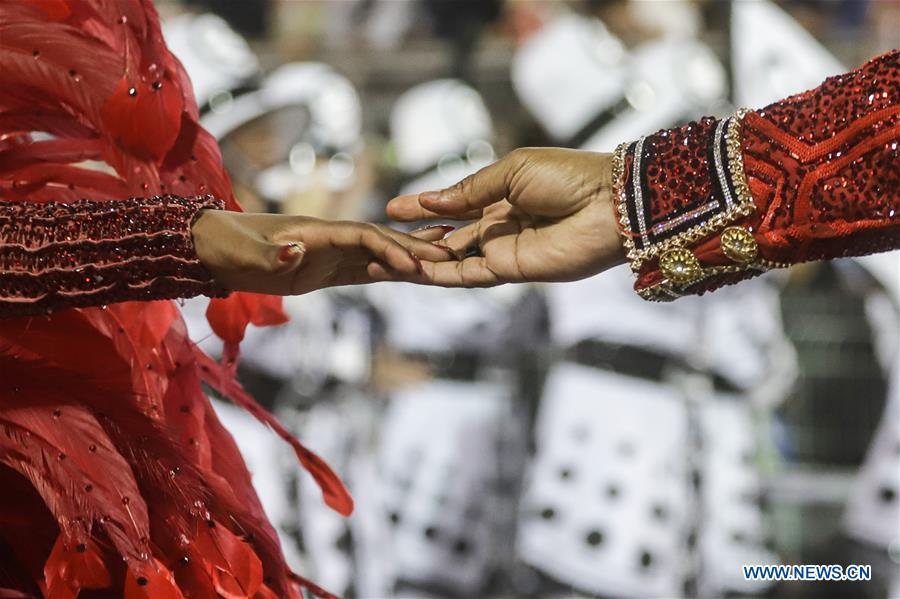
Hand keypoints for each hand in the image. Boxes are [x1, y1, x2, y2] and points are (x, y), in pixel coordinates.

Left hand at [191, 210, 452, 294]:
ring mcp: (328, 252)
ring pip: (378, 254)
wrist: (208, 246)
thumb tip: (294, 254)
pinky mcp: (324, 269)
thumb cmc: (223, 245)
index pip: (362, 236)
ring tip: (447, 257)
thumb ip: (268, 255)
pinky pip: (363, 270)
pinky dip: (389, 271)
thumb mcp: (240, 253)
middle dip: (414, 249)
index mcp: (314, 230)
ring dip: (410, 256)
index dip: (389, 249)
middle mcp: (328, 237)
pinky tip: (412, 274)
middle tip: (453, 256)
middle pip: (380, 240)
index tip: (414, 268)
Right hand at [385, 148, 625, 286]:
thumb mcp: (511, 171)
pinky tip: (415, 269)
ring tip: (386, 255)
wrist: (610, 204)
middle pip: (449, 233)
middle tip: (380, 232)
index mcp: (502, 194)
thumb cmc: (568, 177)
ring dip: (422, 257)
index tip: (392, 206)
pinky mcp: (511, 271)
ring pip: (454, 258)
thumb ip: (470, 191)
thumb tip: (430, 200)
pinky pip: (469, 275)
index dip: (424, 206)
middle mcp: (499, 224)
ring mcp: (504, 249)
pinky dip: (442, 274)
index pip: (454, 204)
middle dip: (415, 234)